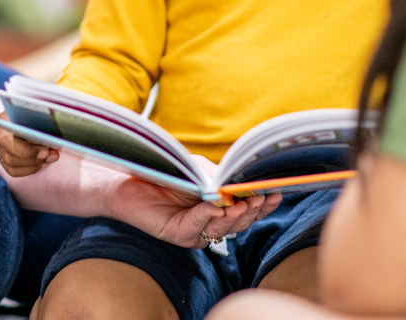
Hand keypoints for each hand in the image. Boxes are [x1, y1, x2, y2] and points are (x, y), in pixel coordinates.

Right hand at [0, 112, 59, 176]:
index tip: (46, 150)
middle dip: (33, 158)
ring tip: (51, 157)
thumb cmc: (33, 113)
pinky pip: (13, 171)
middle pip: (9, 156)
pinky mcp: (3, 159)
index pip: (5, 140)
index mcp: (3, 121)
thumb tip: (53, 139)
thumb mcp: (37, 113)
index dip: (25, 149)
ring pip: (11, 165)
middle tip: (52, 155)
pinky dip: (30, 169)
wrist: (27, 115)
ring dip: (34, 164)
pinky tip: (42, 163)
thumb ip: (42, 123)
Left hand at [107, 176, 278, 248]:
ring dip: (233, 215)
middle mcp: (211, 222)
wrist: (129, 179)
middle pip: (240, 221)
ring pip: (222, 227)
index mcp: (221, 207)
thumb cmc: (168, 172)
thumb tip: (238, 184)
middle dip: (252, 210)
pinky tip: (214, 206)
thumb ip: (218, 177)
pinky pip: (197, 226)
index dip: (263, 203)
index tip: (276, 191)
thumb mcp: (199, 170)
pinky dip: (206, 215)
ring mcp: (196, 231)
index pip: (248, 209)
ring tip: (242, 203)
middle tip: (261, 198)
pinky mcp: (178, 234)